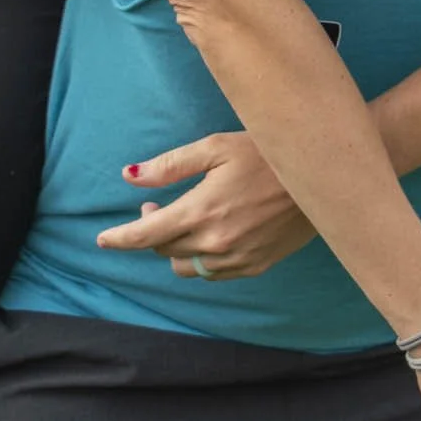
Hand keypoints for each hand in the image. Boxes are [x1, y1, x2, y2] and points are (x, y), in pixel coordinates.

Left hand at [93, 132, 317, 280]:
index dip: (119, 239)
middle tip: (157, 205)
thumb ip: (169, 166)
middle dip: (152, 230)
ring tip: (184, 221)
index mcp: (200, 212)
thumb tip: (130, 176)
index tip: (102, 241)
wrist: (319, 175)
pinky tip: (212, 234)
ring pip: (188, 267)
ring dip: (176, 248)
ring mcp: (237, 259)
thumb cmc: (266, 153)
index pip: (145, 236)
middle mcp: (215, 243)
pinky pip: (215, 273)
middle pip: (164, 250)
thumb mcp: (215, 147)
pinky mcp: (256, 266)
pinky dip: (203, 258)